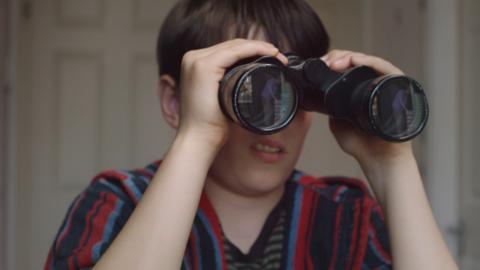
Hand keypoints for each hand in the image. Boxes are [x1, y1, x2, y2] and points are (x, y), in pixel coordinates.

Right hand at [177, 39, 287, 147]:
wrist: (198, 139)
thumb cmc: (210, 125)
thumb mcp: (221, 98)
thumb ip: (229, 86)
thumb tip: (252, 85)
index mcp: (195, 64)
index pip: (227, 50)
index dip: (251, 50)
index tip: (273, 58)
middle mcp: (193, 58)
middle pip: (231, 46)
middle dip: (257, 47)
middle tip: (279, 57)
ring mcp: (196, 61)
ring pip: (234, 45)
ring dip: (259, 46)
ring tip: (278, 56)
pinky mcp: (204, 66)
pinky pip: (234, 51)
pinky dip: (253, 49)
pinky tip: (269, 52)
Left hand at [321, 50, 412, 164]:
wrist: (379, 161)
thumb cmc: (363, 145)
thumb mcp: (338, 122)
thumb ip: (331, 108)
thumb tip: (317, 96)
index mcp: (364, 90)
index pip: (351, 67)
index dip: (335, 61)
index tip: (321, 64)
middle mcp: (378, 85)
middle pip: (360, 60)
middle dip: (340, 57)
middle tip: (326, 62)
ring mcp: (390, 86)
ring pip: (372, 61)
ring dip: (352, 57)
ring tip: (336, 62)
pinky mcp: (400, 89)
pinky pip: (387, 70)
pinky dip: (371, 62)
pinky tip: (356, 61)